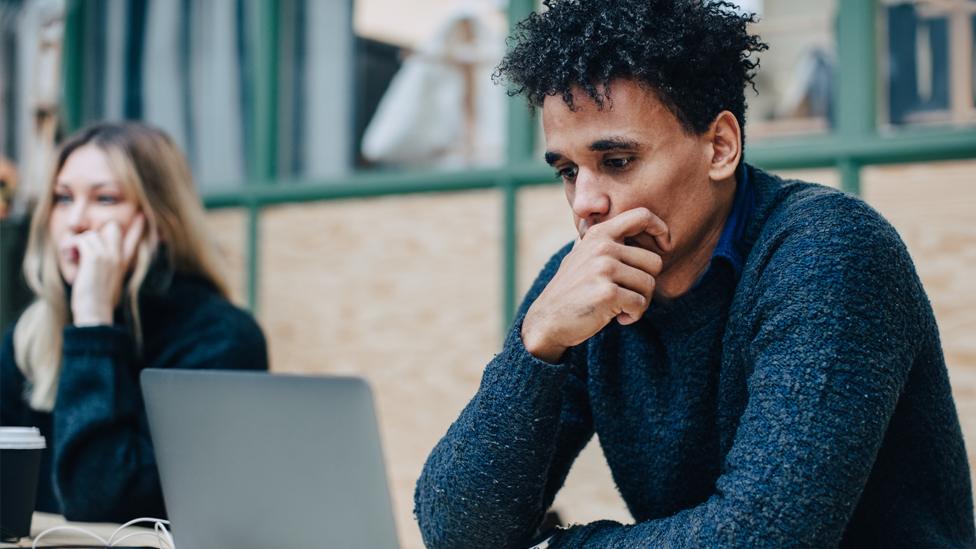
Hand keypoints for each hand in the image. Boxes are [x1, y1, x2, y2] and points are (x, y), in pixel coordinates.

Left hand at [70, 214, 144, 326]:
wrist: (95, 312)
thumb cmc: (97, 300)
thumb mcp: (106, 282)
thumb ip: (106, 267)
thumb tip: (92, 256)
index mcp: (123, 263)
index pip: (134, 240)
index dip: (138, 228)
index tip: (142, 217)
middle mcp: (118, 256)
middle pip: (112, 227)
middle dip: (95, 232)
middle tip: (83, 248)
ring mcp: (108, 255)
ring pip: (90, 234)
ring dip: (76, 244)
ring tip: (72, 258)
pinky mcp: (94, 257)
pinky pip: (79, 240)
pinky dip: (69, 247)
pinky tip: (69, 258)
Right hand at [521, 208, 668, 362]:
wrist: (548, 320)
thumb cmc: (571, 289)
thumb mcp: (581, 255)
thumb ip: (601, 239)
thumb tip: (626, 222)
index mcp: (599, 234)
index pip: (641, 215)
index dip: (660, 228)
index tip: (664, 245)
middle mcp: (602, 247)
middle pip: (654, 262)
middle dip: (646, 284)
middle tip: (628, 295)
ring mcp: (604, 269)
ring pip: (649, 285)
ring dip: (640, 303)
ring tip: (620, 307)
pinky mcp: (607, 293)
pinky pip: (640, 304)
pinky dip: (633, 316)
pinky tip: (617, 318)